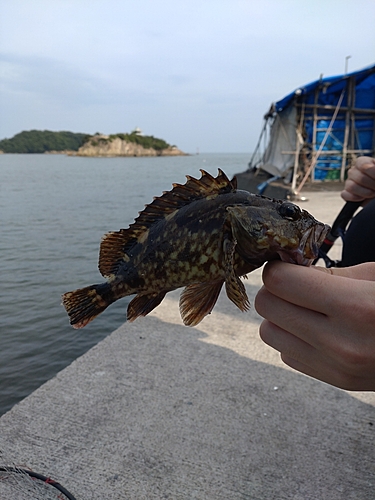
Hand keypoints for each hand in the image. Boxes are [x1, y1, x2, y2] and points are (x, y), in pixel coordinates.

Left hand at [254, 261, 374, 390]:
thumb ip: (329, 274)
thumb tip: (288, 269)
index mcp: (356, 307)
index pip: (279, 282)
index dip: (279, 267)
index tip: (288, 264)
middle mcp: (341, 343)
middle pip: (268, 307)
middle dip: (277, 289)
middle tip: (295, 283)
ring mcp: (336, 368)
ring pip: (269, 333)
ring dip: (280, 316)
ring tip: (305, 307)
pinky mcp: (336, 381)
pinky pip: (287, 354)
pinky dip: (293, 338)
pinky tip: (317, 328)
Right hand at [341, 156, 374, 202]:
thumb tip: (373, 166)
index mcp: (362, 162)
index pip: (363, 164)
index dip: (372, 172)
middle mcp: (353, 171)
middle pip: (360, 178)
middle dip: (372, 184)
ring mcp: (348, 182)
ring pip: (351, 186)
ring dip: (365, 192)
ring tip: (373, 193)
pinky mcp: (346, 193)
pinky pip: (345, 195)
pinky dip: (354, 198)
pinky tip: (363, 198)